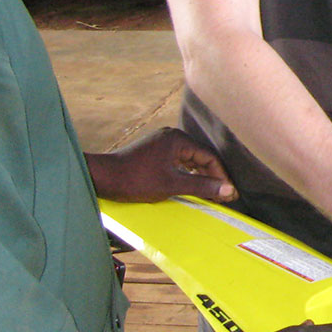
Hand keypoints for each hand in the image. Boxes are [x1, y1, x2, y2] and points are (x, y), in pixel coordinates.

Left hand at [88, 126, 235, 202]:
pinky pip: (177, 161)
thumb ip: (201, 187)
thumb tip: (228, 190)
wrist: (102, 178)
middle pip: (200, 157)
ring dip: (199, 176)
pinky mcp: (153, 151)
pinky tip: (189, 186)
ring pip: (189, 160)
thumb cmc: (134, 180)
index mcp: (178, 139)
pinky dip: (186, 174)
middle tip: (222, 195)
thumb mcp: (171, 185)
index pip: (209, 157)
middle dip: (211, 177)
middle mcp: (171, 136)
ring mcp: (161, 143)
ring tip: (208, 193)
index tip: (229, 193)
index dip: (221, 176)